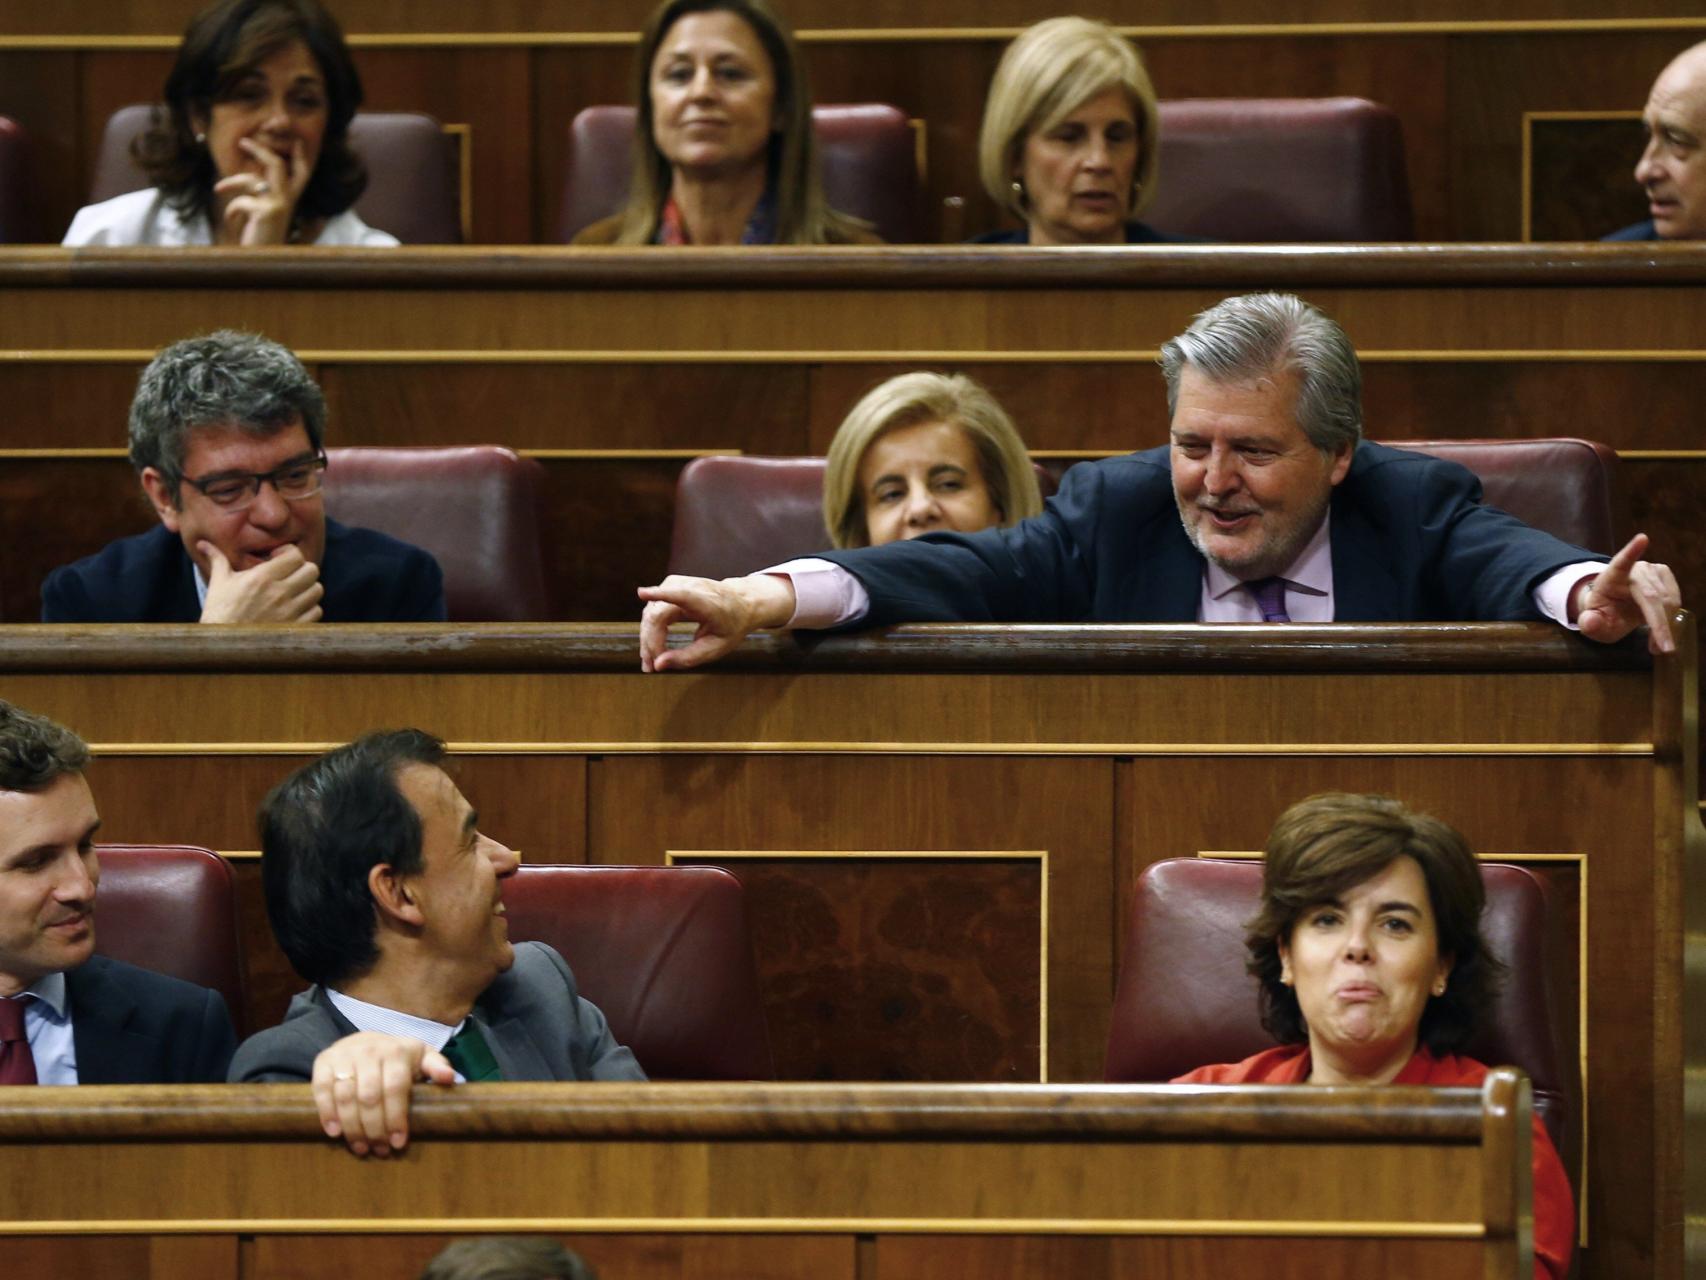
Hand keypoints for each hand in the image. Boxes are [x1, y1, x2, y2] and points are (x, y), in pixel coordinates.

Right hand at [198, 542, 323, 623]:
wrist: (221, 646)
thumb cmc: (219, 613)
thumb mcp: (218, 583)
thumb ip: (217, 560)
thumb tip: (203, 544)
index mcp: (261, 578)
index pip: (295, 555)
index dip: (290, 554)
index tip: (280, 560)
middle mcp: (279, 593)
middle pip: (311, 570)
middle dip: (302, 570)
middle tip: (290, 576)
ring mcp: (289, 612)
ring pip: (317, 590)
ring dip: (307, 589)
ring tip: (293, 593)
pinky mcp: (295, 628)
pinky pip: (316, 611)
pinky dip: (310, 609)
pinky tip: (296, 610)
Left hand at [214, 136, 312, 244]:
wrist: (265, 263)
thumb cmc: (263, 237)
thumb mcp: (266, 212)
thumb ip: (263, 193)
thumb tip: (251, 176)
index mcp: (291, 198)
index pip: (302, 170)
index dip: (298, 152)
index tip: (288, 137)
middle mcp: (289, 200)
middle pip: (277, 163)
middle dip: (259, 149)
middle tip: (243, 141)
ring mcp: (278, 205)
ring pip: (253, 179)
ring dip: (231, 182)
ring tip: (218, 189)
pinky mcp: (265, 212)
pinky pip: (240, 201)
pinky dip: (231, 210)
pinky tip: (230, 221)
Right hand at [310, 1031, 455, 1156]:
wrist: (366, 1041)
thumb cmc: (399, 1058)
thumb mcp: (423, 1057)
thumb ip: (437, 1066)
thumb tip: (449, 1078)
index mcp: (397, 1051)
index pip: (395, 1088)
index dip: (395, 1117)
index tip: (398, 1143)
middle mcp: (370, 1050)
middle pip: (369, 1096)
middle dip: (374, 1128)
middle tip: (379, 1150)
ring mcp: (344, 1055)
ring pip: (346, 1096)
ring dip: (352, 1127)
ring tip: (361, 1148)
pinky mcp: (324, 1061)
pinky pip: (322, 1089)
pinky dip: (327, 1112)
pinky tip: (334, 1133)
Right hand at [637, 573, 796, 670]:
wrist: (741, 603)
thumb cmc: (730, 626)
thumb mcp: (716, 648)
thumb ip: (688, 657)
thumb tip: (659, 665)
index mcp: (708, 603)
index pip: (682, 595)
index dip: (662, 594)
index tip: (642, 593)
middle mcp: (691, 588)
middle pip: (658, 613)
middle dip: (650, 641)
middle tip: (649, 667)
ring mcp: (679, 584)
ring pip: (651, 612)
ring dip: (647, 638)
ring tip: (648, 663)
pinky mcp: (671, 587)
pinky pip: (654, 610)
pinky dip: (650, 629)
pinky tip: (651, 647)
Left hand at [1571, 532, 1680, 653]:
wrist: (1613, 604)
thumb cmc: (1603, 613)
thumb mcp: (1593, 624)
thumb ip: (1590, 624)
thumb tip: (1589, 621)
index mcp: (1610, 577)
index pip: (1620, 563)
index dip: (1631, 551)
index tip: (1642, 539)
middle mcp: (1633, 570)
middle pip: (1651, 597)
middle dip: (1659, 624)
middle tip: (1663, 648)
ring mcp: (1651, 569)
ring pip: (1666, 600)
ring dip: (1665, 625)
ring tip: (1657, 644)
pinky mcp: (1664, 574)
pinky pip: (1674, 599)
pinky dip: (1671, 618)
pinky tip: (1661, 630)